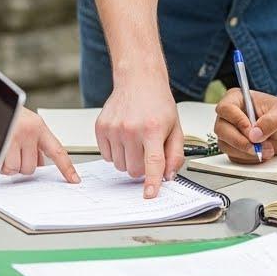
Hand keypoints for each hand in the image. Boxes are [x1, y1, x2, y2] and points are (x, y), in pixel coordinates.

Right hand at [2, 108, 78, 181]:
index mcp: (38, 126)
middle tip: (14, 153)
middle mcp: (28, 131)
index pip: (57, 151)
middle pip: (32, 168)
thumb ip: (35, 143)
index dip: (66, 168)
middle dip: (22, 165)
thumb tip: (42, 165)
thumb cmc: (6, 113)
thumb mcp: (26, 123)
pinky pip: (2, 167)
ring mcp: (12, 137)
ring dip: (8, 166)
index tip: (74, 180)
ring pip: (16, 169)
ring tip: (4, 151)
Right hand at [95, 77, 182, 198]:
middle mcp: (131, 128)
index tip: (149, 195)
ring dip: (128, 159)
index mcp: (153, 129)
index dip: (152, 181)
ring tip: (135, 140)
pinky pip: (106, 156)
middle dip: (141, 167)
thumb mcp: (175, 127)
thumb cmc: (158, 103)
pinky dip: (115, 152)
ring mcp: (114, 128)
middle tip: (146, 150)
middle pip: (134, 170)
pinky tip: (123, 137)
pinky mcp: (100, 127)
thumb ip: (175, 154)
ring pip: (119, 166)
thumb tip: (168, 176)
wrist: (138, 80)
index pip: (153, 162)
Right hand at [214, 89, 276, 162]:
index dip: (237, 121)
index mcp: (237, 99)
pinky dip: (248, 158)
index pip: (226, 109)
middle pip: (221, 129)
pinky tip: (263, 153)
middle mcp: (229, 115)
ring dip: (246, 151)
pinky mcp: (233, 147)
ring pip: (225, 144)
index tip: (251, 130)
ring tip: (267, 149)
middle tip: (257, 147)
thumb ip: (270, 121)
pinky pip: (233, 156)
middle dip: (240, 141)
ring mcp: (229, 132)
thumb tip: (254, 135)